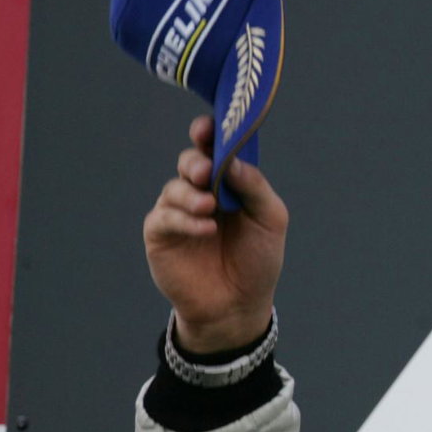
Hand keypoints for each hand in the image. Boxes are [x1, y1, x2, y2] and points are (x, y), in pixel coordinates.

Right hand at [143, 116, 288, 351]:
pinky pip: (166, 217)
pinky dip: (186, 220)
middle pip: (191, 161)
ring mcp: (178, 211)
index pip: (216, 150)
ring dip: (191, 193)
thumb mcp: (270, 220)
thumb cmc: (258, 260)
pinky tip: (205, 229)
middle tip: (208, 172)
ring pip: (176, 187)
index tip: (208, 127)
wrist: (239, 304)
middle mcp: (201, 191)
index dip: (209, 134)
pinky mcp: (161, 234)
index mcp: (229, 183)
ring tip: (209, 207)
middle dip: (197, 161)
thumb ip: (254, 187)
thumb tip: (233, 159)